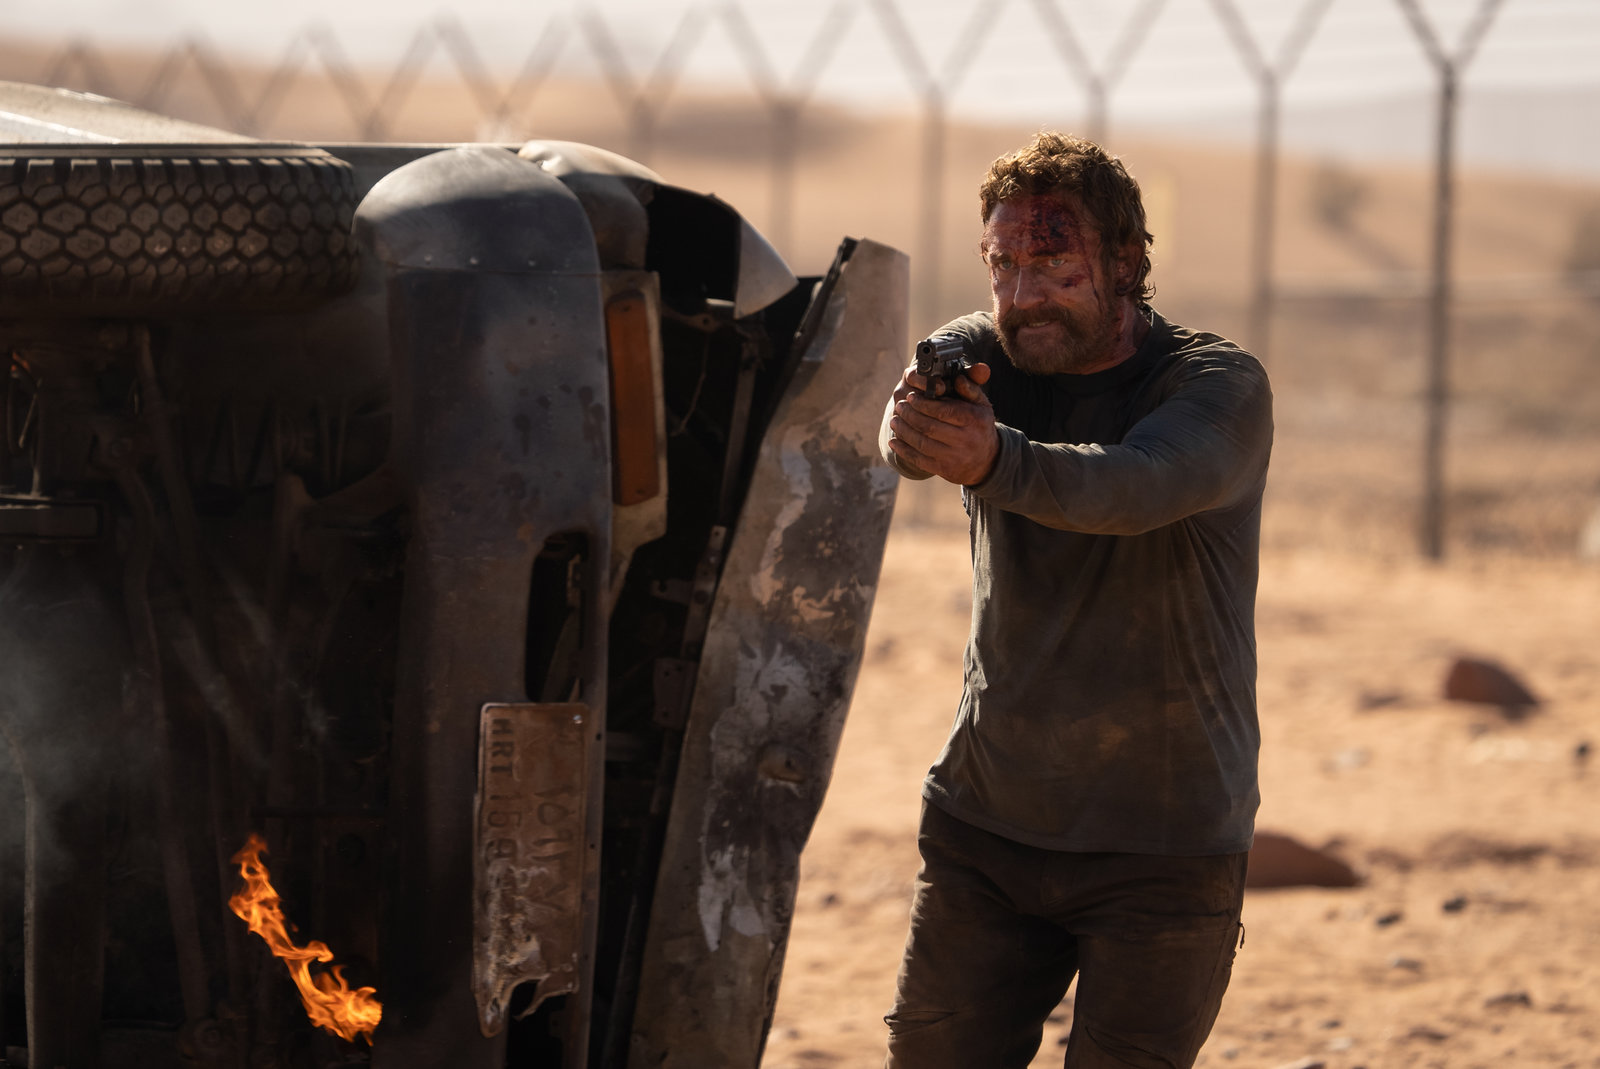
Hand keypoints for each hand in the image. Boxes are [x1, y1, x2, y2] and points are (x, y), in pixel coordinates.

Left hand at [887, 362, 996, 485]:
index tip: (910, 397)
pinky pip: (918, 460)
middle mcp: (965, 440)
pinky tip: (894, 440)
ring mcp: (953, 457)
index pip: (944, 411)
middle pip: (929, 427)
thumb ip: (970, 389)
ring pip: (921, 443)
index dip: (923, 404)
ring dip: (903, 431)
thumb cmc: (979, 427)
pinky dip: (903, 450)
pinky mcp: (943, 469)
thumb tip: (958, 377)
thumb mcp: (981, 406)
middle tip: (899, 406)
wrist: (987, 462)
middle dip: (909, 415)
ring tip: (894, 420)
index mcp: (973, 420)